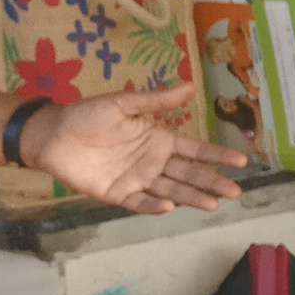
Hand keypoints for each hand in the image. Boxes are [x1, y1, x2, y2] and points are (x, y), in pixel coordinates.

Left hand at [28, 86, 243, 213]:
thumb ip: (157, 100)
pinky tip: (170, 207)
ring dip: (192, 197)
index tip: (241, 162)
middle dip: (212, 182)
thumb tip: (191, 87)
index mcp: (159, 140)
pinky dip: (154, 206)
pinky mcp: (118, 195)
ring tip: (213, 203)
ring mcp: (137, 180)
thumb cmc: (88, 116)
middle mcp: (154, 163)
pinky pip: (139, 203)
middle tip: (235, 191)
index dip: (217, 157)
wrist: (53, 134)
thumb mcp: (124, 103)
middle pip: (189, 175)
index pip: (195, 151)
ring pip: (171, 191)